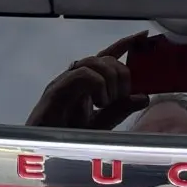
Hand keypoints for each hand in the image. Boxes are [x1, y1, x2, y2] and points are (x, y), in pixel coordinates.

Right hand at [26, 32, 151, 130]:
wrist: (42, 151)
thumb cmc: (68, 138)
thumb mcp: (102, 124)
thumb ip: (120, 110)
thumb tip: (144, 97)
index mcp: (87, 82)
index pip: (108, 56)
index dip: (124, 44)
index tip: (142, 35)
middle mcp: (76, 77)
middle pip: (105, 58)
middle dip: (121, 74)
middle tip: (121, 97)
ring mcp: (65, 82)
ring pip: (93, 62)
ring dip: (110, 80)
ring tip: (108, 102)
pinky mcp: (56, 90)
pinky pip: (81, 74)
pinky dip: (97, 85)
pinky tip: (99, 102)